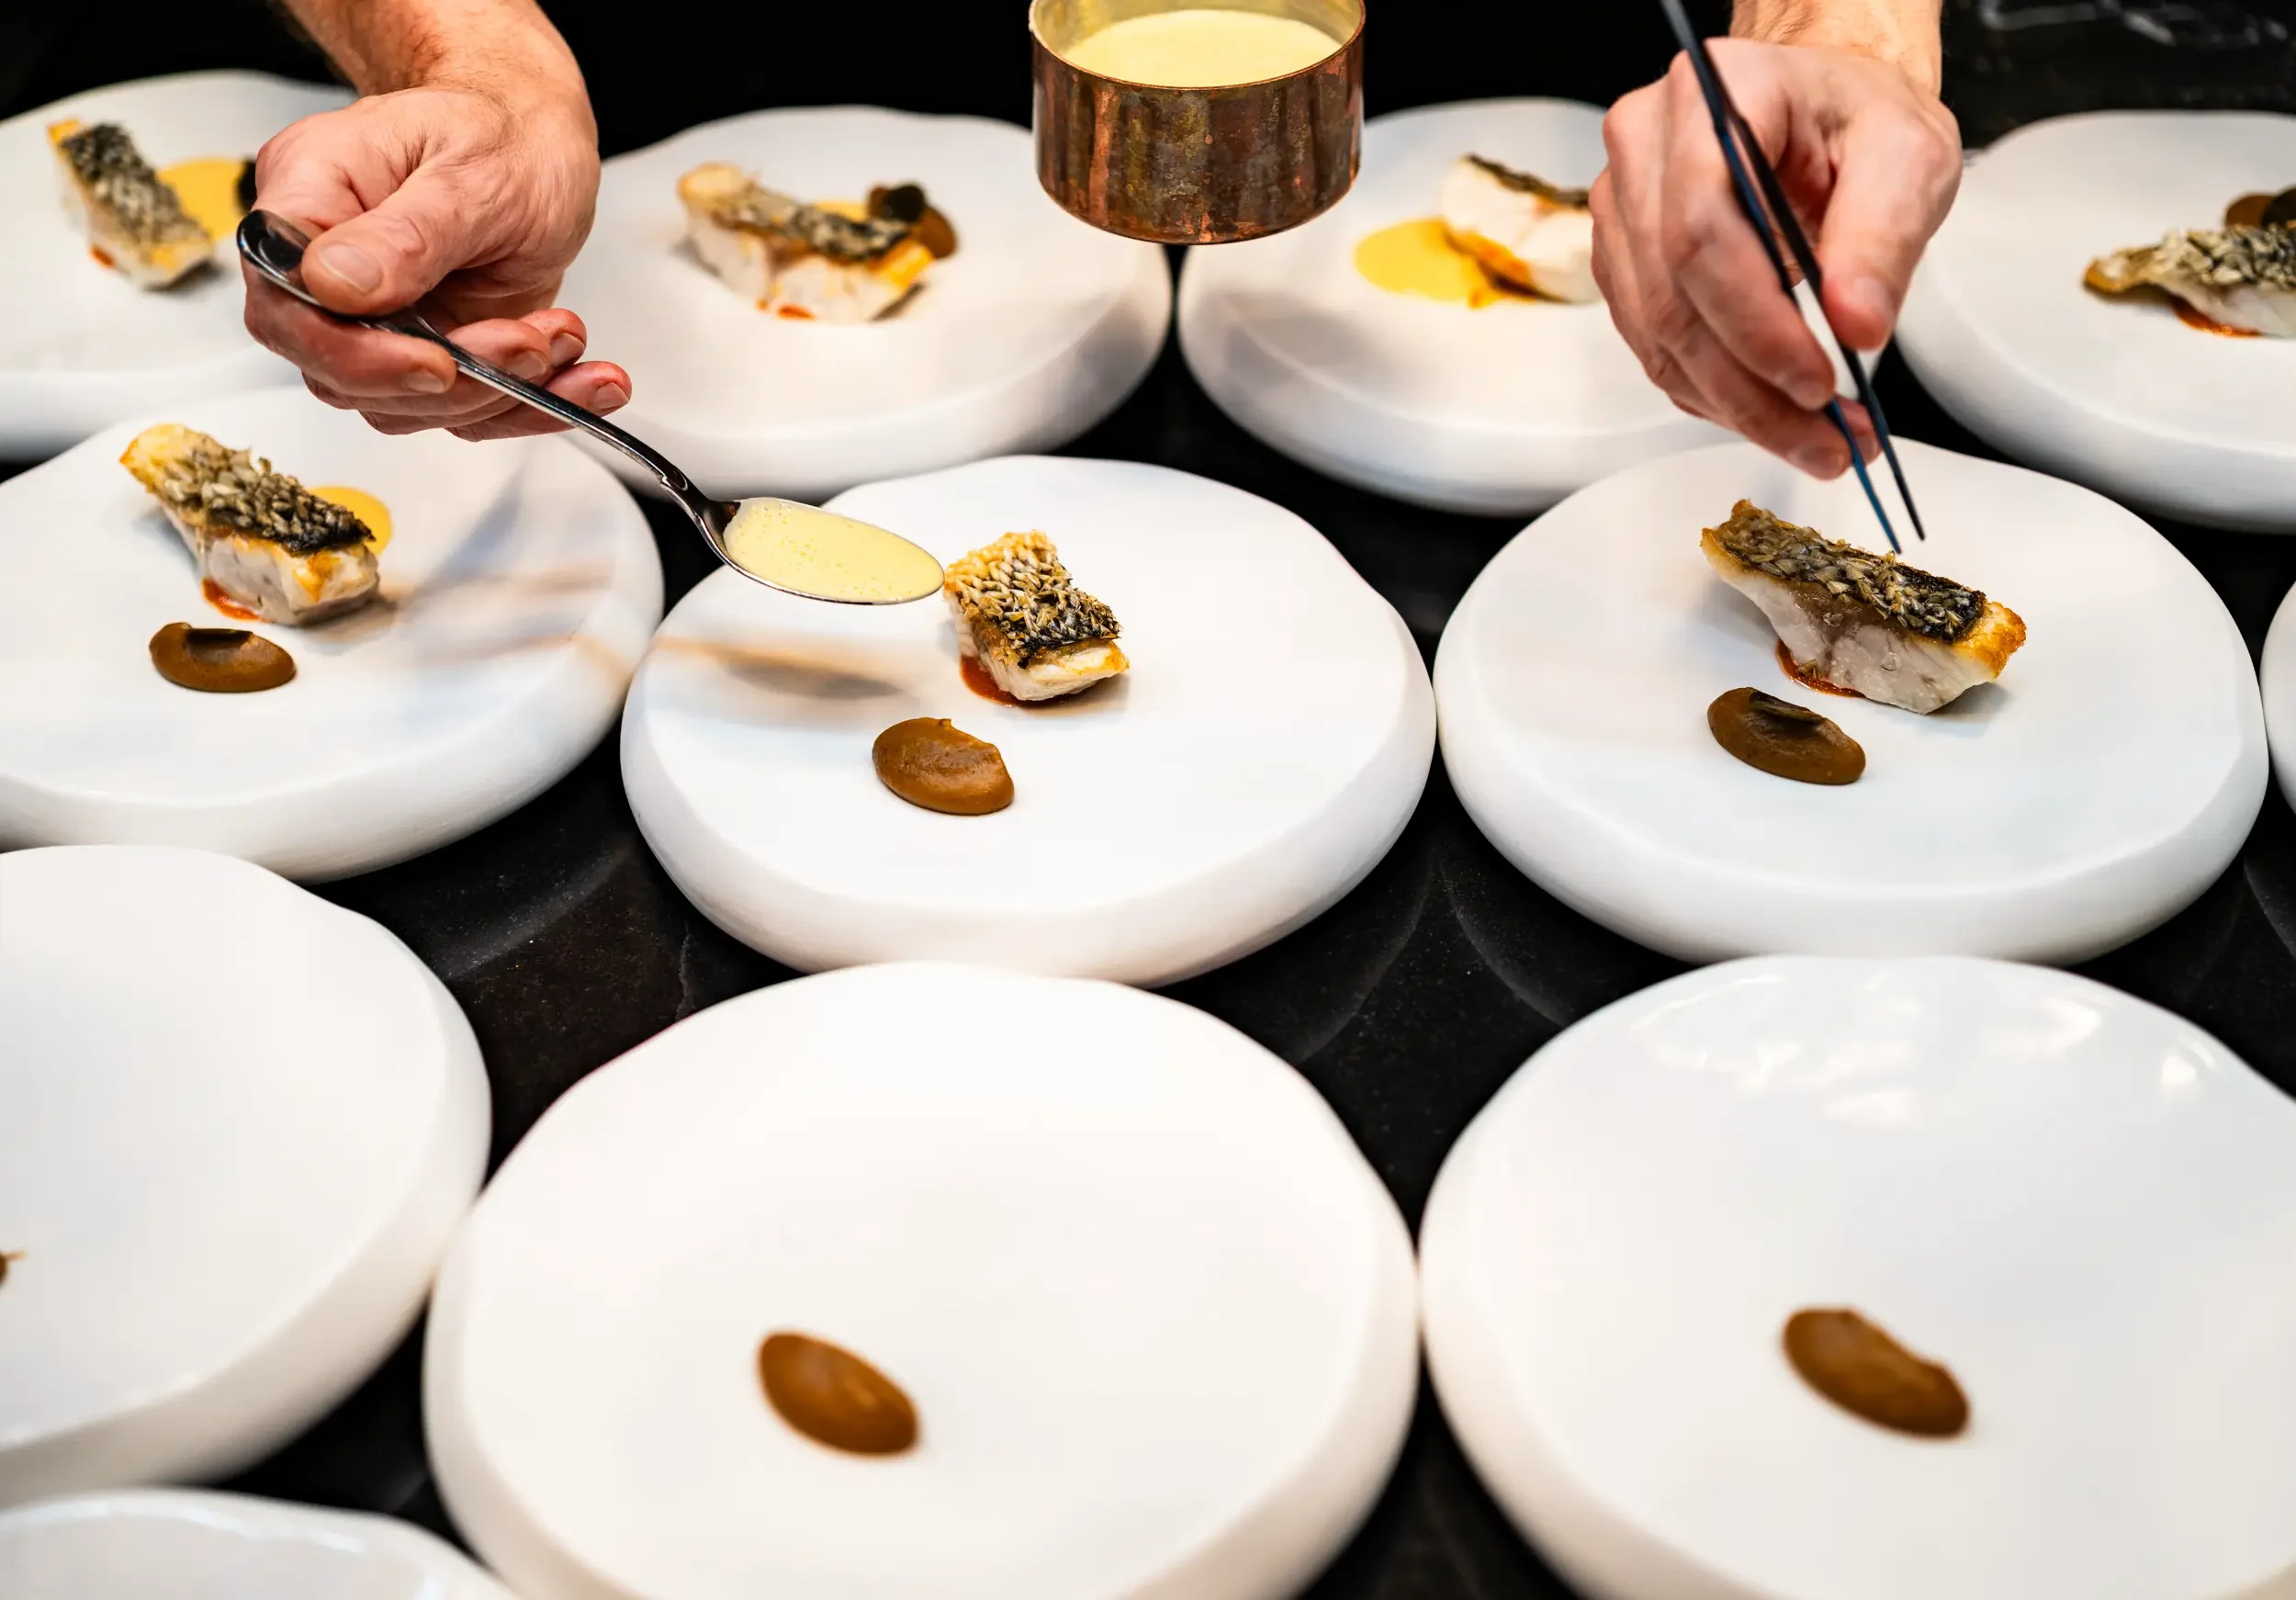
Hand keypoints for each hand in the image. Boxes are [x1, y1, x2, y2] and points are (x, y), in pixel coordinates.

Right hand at [245, 75, 626, 439]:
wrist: (537, 143)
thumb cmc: (499, 133)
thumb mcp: (471, 170)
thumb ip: (406, 234)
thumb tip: (333, 285)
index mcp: (309, 195)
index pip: (284, 302)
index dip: (351, 353)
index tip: (436, 364)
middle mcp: (326, 266)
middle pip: (341, 371)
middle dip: (450, 381)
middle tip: (530, 344)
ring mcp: (373, 318)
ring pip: (405, 404)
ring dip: (499, 392)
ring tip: (564, 337)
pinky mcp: (424, 352)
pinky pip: (462, 408)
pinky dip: (529, 405)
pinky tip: (585, 385)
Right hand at [1591, 32, 1959, 476]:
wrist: (1822, 114)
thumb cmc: (1855, 119)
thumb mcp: (1908, 156)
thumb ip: (1883, 237)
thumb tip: (1857, 325)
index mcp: (1713, 97)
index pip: (1702, 228)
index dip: (1754, 322)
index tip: (1818, 381)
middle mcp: (1644, 148)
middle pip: (1671, 296)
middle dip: (1749, 386)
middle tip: (1826, 438)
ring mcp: (1621, 208)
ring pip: (1657, 336)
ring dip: (1733, 405)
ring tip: (1815, 440)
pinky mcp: (1625, 262)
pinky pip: (1656, 349)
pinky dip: (1714, 395)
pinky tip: (1772, 412)